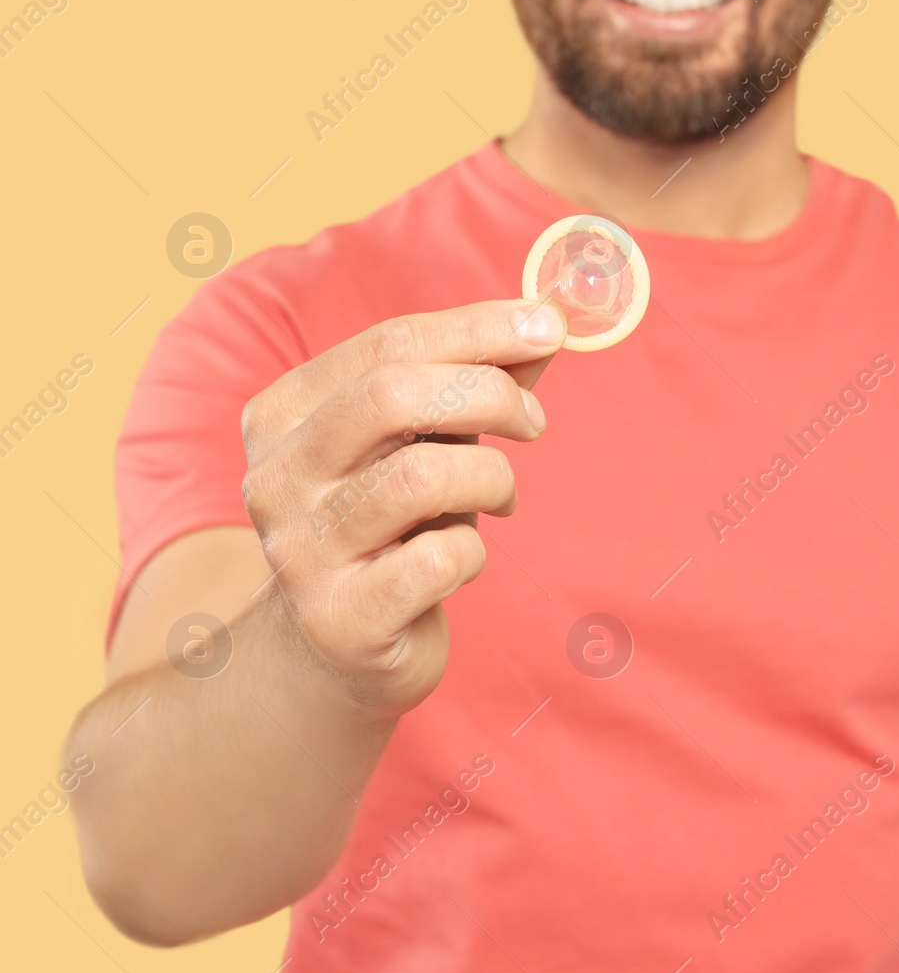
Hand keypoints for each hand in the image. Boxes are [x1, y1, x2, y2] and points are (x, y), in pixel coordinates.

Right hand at [239, 299, 565, 717]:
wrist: (338, 651)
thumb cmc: (392, 526)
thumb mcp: (422, 443)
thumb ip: (474, 381)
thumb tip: (545, 320)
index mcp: (284, 416)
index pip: (389, 344)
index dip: (480, 327)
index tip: (548, 326)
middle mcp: (276, 477)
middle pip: (394, 396)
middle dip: (489, 394)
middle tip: (533, 421)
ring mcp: (301, 551)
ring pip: (424, 476)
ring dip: (492, 478)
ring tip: (501, 496)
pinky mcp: (341, 617)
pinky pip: (440, 558)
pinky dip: (474, 552)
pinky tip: (463, 562)